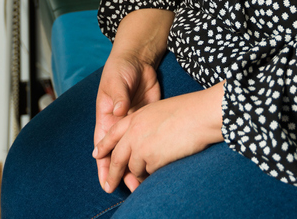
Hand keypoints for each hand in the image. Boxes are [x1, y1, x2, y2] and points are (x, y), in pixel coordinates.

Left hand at [92, 83, 223, 192]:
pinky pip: (149, 173)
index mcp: (135, 118)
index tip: (97, 155)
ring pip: (134, 168)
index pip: (112, 134)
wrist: (199, 115)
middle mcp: (133, 133)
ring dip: (139, 175)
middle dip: (112, 174)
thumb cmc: (187, 110)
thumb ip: (144, 125)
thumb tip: (140, 141)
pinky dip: (153, 175)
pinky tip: (161, 170)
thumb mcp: (158, 111)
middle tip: (108, 186)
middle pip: (117, 158)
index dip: (104, 145)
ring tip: (149, 174)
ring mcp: (141, 147)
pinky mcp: (152, 159)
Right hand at [93, 53, 161, 191]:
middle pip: (119, 152)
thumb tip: (119, 111)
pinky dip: (150, 153)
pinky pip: (148, 140)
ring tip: (143, 184)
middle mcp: (119, 124)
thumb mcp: (116, 82)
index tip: (106, 182)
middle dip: (122, 171)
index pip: (103, 146)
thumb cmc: (120, 69)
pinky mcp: (148, 120)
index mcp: (106, 117)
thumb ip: (118, 97)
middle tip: (130, 187)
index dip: (103, 165)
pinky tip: (157, 165)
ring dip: (137, 166)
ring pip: (134, 150)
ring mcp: (134, 123)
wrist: (138, 59)